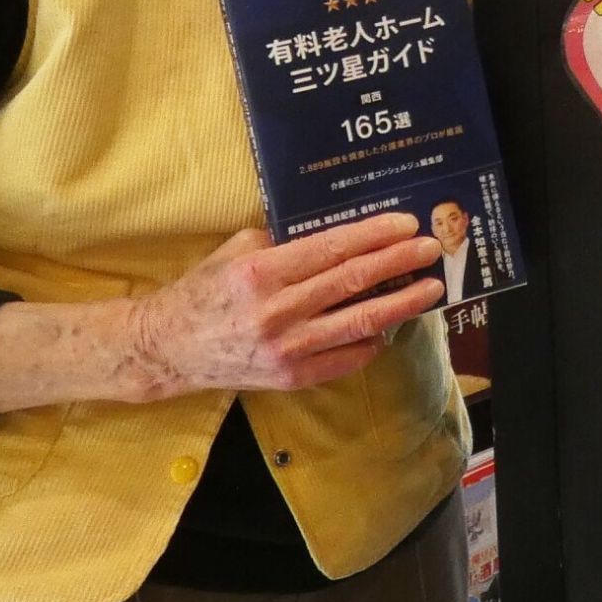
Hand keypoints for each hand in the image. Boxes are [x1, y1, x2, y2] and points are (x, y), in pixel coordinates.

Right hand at [119, 213, 444, 399]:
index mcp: (261, 271)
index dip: (373, 235)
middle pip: (351, 283)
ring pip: (357, 323)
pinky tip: (391, 326)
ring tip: (430, 290)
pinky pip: (344, 359)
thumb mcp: (235, 251)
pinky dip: (371, 342)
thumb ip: (283, 240)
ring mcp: (286, 348)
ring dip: (400, 305)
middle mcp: (276, 310)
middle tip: (431, 250)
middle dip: (397, 263)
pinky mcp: (291, 377)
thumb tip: (337, 232)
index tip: (405, 224)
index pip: (331, 248)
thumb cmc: (205, 292)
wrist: (170, 348)